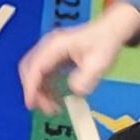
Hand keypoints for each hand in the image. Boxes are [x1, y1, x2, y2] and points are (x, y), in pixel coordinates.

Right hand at [18, 1, 139, 112]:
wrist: (110, 30)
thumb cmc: (104, 44)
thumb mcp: (99, 63)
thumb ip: (86, 78)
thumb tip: (74, 90)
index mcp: (56, 45)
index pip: (36, 67)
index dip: (31, 87)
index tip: (31, 104)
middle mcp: (48, 45)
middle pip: (29, 70)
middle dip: (34, 91)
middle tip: (47, 109)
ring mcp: (49, 50)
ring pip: (34, 72)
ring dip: (40, 91)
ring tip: (53, 107)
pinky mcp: (53, 56)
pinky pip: (42, 73)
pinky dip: (45, 87)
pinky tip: (56, 97)